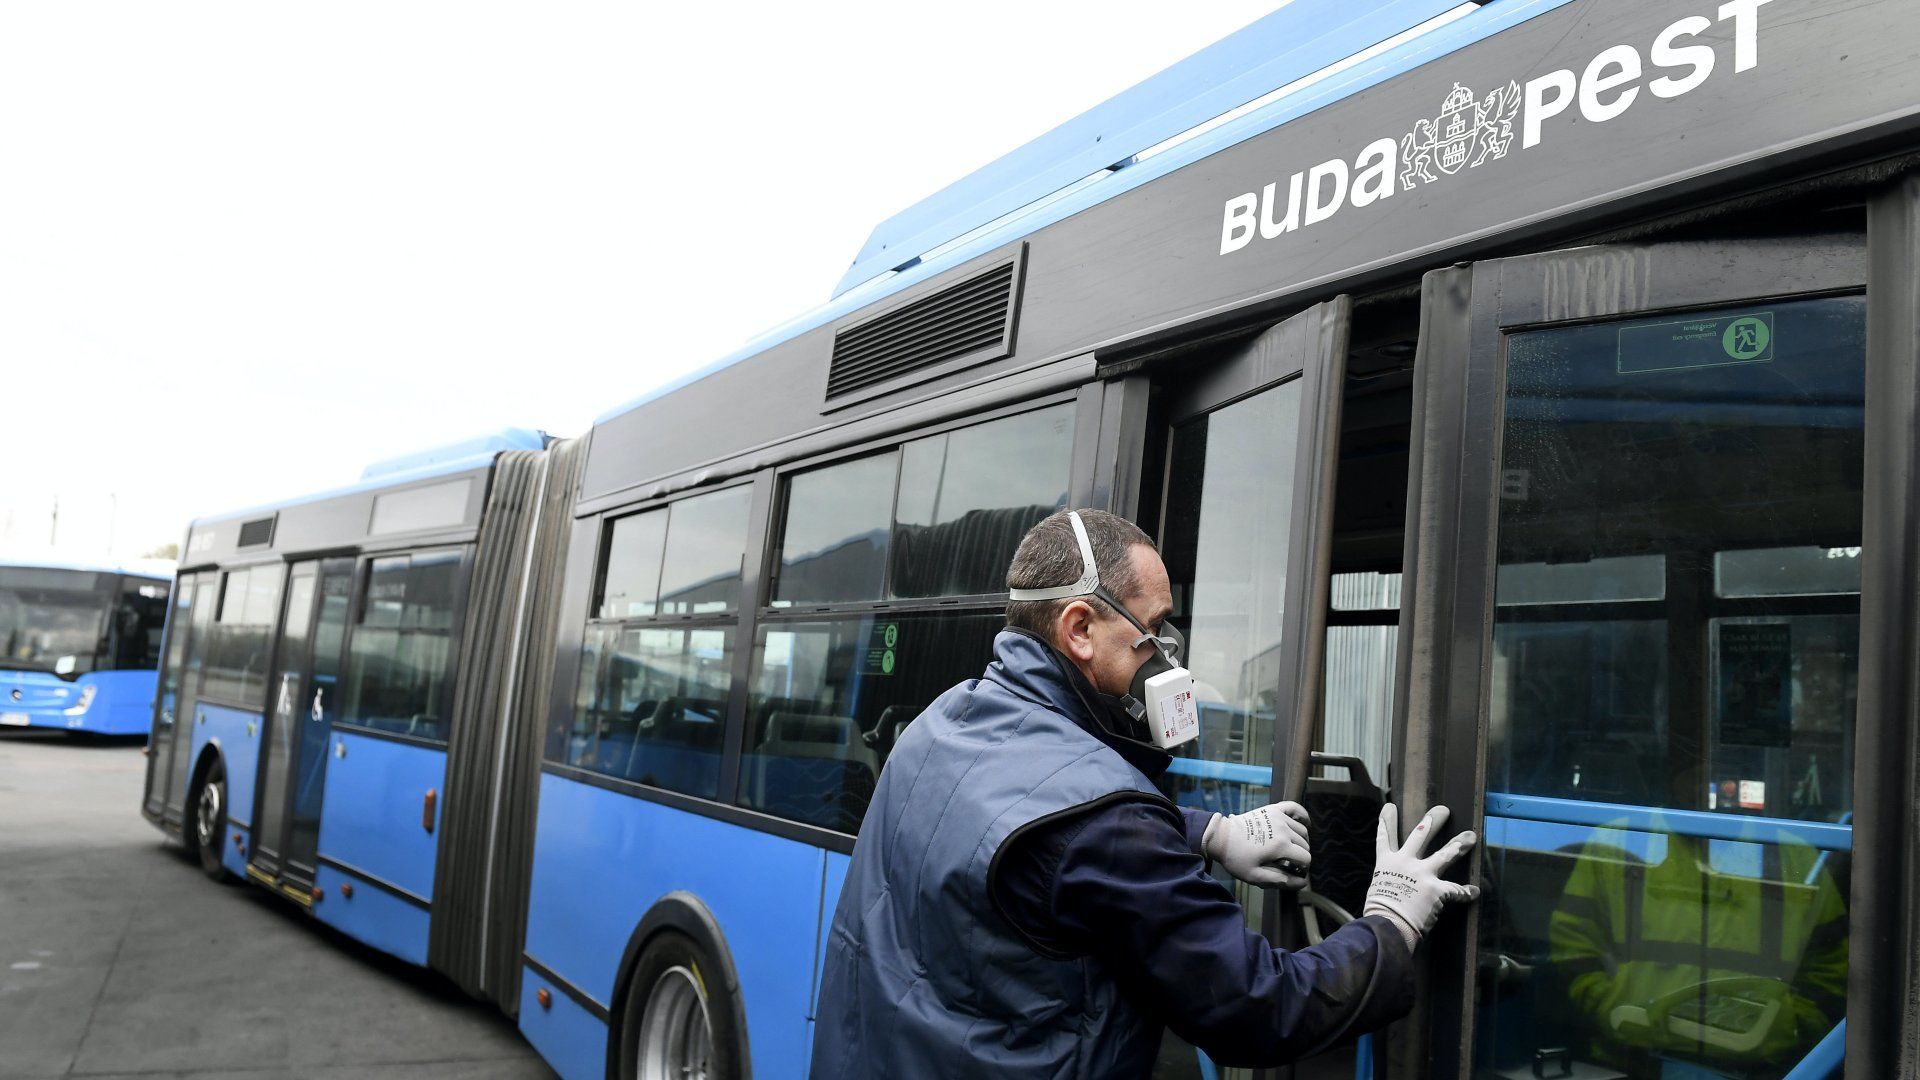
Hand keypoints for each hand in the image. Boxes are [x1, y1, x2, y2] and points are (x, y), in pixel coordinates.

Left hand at [1202, 801, 1310, 889]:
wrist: (1221, 837)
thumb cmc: (1236, 859)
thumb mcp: (1255, 876)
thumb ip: (1281, 880)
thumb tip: (1303, 882)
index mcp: (1280, 846)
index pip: (1306, 858)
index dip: (1302, 868)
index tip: (1294, 871)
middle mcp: (1283, 830)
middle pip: (1305, 845)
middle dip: (1300, 855)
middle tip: (1289, 862)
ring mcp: (1278, 817)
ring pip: (1302, 830)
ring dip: (1300, 841)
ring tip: (1290, 848)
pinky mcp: (1272, 809)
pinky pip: (1294, 807)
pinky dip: (1302, 814)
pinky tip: (1304, 823)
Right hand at [1362, 804, 1478, 948]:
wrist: (1388, 925)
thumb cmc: (1379, 912)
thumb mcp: (1378, 890)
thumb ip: (1390, 882)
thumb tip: (1396, 887)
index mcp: (1386, 863)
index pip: (1385, 838)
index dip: (1386, 822)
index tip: (1389, 807)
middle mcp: (1405, 862)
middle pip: (1419, 836)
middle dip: (1432, 822)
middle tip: (1442, 810)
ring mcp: (1422, 874)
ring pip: (1444, 854)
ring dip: (1458, 845)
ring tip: (1470, 837)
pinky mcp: (1437, 889)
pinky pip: (1456, 890)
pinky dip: (1466, 892)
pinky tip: (1475, 891)